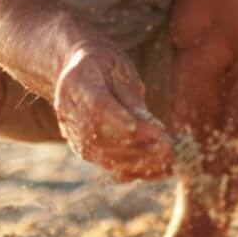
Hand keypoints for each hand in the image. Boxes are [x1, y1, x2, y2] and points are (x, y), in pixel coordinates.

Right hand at [53, 42, 179, 180]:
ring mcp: (73, 133)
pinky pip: (107, 165)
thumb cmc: (103, 65)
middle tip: (167, 146)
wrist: (75, 70)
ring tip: (168, 159)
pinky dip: (134, 171)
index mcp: (76, 83)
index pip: (98, 106)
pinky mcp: (83, 148)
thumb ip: (131, 95)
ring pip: (103, 156)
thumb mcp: (119, 67)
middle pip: (100, 136)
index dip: (123, 121)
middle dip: (136, 145)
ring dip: (138, 162)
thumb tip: (149, 126)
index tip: (152, 131)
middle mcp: (69, 112)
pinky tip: (160, 171)